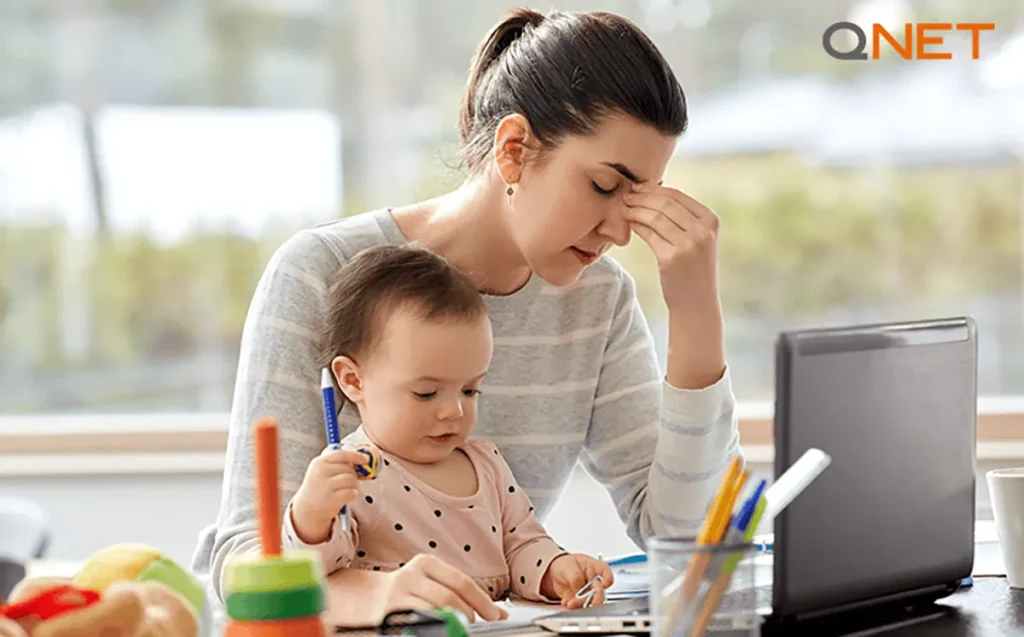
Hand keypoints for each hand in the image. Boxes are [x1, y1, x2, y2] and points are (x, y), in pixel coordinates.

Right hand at [290, 446, 367, 543]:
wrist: (308, 509)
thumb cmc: (319, 487)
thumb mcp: (321, 470)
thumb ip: (337, 462)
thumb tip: (361, 458)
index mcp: (319, 462)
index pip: (342, 454)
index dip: (356, 456)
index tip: (366, 459)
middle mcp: (321, 472)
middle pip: (349, 468)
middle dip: (353, 475)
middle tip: (346, 482)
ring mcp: (326, 486)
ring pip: (352, 480)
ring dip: (354, 485)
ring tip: (345, 489)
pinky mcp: (332, 499)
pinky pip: (352, 492)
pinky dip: (352, 494)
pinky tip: (344, 497)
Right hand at [379, 555, 508, 622]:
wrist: (366, 598)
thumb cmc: (407, 591)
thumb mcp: (432, 584)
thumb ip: (461, 594)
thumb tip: (498, 613)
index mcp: (426, 563)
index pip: (461, 581)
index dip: (481, 600)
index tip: (495, 615)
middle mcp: (411, 575)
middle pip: (449, 597)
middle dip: (467, 614)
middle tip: (475, 625)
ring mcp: (398, 594)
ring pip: (434, 611)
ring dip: (452, 623)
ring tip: (458, 629)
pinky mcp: (390, 613)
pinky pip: (419, 622)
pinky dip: (435, 628)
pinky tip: (440, 630)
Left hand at [540, 554, 613, 608]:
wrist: (554, 572)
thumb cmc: (566, 564)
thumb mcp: (569, 566)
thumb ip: (576, 578)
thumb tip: (578, 590)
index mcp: (595, 568)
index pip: (606, 573)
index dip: (607, 580)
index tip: (603, 585)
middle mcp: (594, 581)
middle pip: (600, 591)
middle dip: (596, 599)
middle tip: (590, 602)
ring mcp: (588, 592)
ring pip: (589, 601)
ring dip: (580, 604)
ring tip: (570, 603)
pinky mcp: (580, 600)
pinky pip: (579, 606)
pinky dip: (572, 606)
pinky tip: (566, 602)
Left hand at [622, 182, 719, 311]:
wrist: (696, 303)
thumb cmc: (693, 269)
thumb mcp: (698, 239)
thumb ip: (684, 218)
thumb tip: (653, 192)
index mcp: (711, 220)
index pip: (678, 195)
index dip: (654, 188)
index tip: (637, 186)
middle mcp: (702, 231)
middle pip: (665, 204)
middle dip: (641, 196)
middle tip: (626, 195)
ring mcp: (688, 244)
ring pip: (655, 217)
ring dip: (635, 209)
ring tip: (623, 207)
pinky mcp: (671, 258)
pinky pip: (648, 234)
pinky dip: (636, 225)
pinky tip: (628, 222)